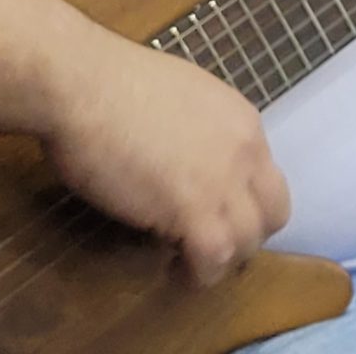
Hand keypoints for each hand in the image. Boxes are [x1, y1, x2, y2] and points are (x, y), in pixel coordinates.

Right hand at [42, 36, 289, 287]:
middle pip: (273, 212)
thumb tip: (184, 159)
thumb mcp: (178, 99)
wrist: (83, 85)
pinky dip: (199, 273)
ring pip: (247, 241)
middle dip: (245, 236)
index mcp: (241, 120)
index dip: (243, 203)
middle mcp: (245, 150)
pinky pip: (214, 257)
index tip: (214, 214)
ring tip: (188, 266)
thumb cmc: (110, 83)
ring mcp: (223, 181)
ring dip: (220, 260)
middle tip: (209, 245)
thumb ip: (196, 132)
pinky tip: (175, 272)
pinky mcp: (193, 209)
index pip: (266, 177)